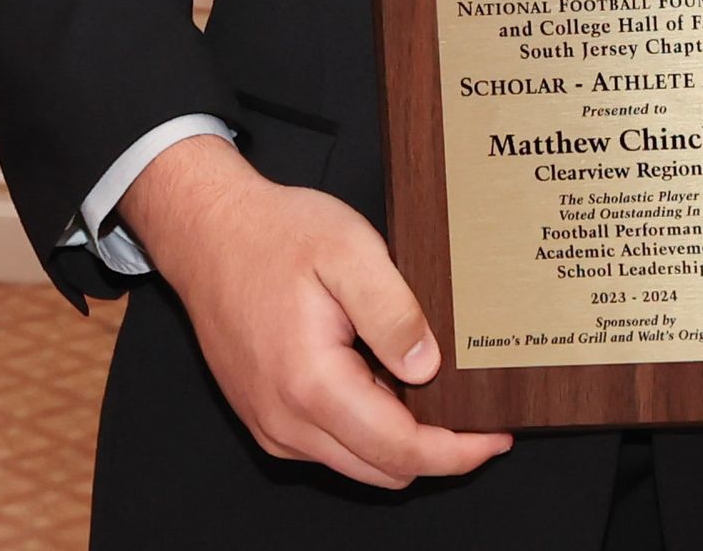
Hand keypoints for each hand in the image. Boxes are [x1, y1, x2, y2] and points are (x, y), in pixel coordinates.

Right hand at [119, 135, 511, 487]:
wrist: (209, 232)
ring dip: (399, 438)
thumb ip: (394, 312)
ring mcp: (272, 424)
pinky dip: (366, 426)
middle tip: (472, 412)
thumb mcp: (350, 251)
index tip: (494, 438)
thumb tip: (429, 367)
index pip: (400, 450)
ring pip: (357, 462)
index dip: (456, 452)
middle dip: (435, 450)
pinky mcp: (267, 416)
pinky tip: (382, 379)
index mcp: (312, 385)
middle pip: (382, 469)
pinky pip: (330, 444)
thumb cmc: (274, 235)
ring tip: (428, 385)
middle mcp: (286, 421)